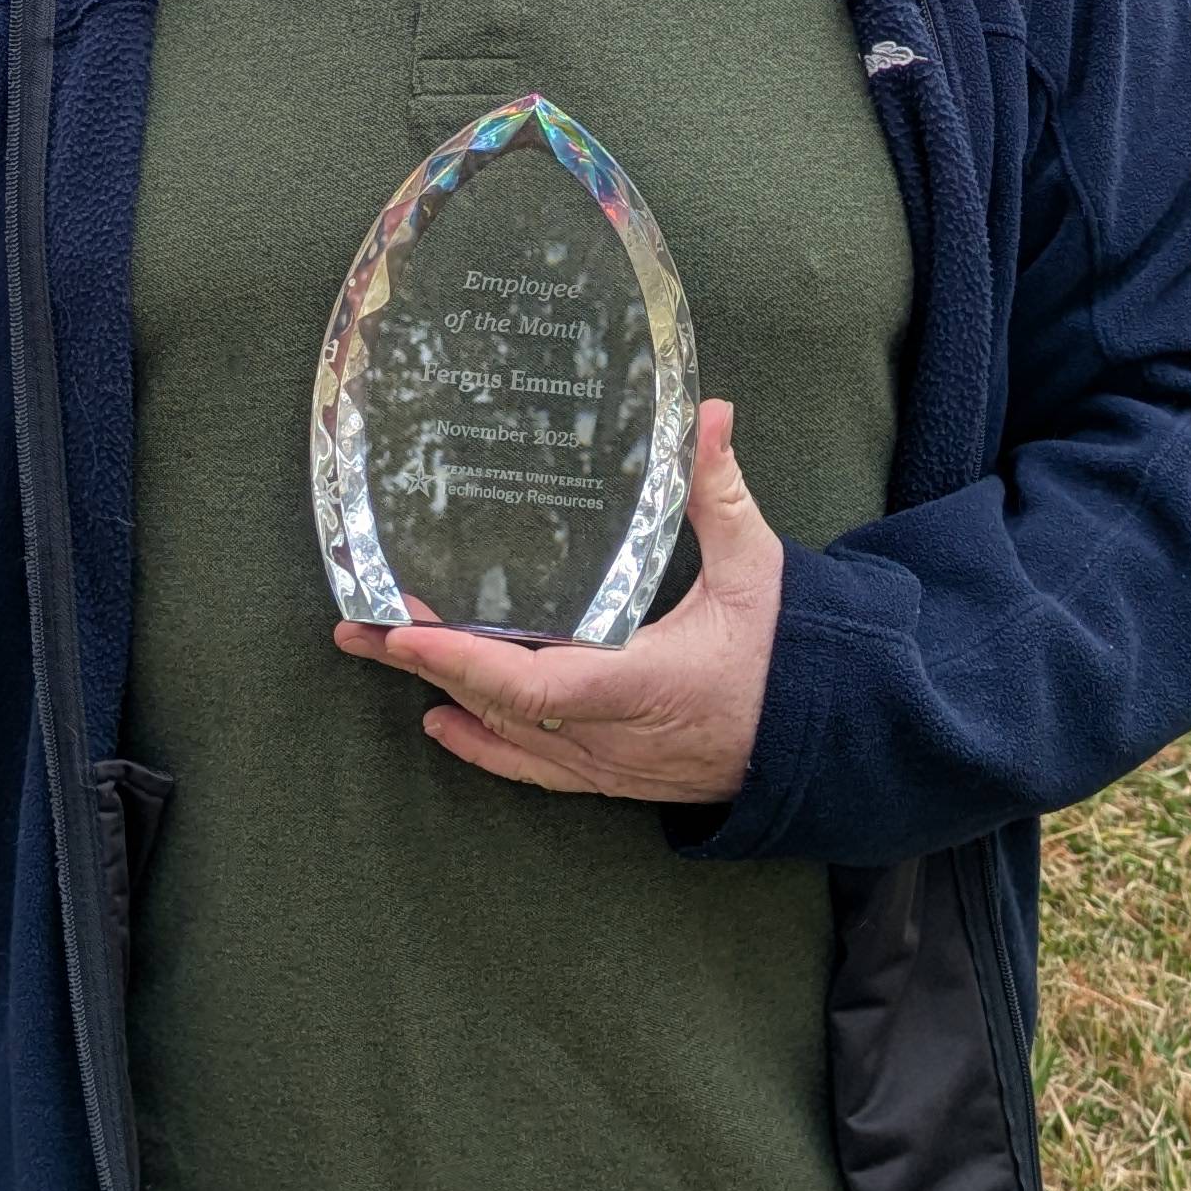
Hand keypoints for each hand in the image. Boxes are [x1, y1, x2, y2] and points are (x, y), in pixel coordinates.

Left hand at [341, 400, 779, 802]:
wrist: (833, 747)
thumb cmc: (794, 655)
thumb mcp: (759, 567)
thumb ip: (718, 493)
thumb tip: (710, 412)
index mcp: (647, 683)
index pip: (535, 686)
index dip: (465, 663)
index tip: (405, 633)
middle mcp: (615, 735)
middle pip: (500, 709)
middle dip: (426, 667)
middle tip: (358, 628)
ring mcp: (611, 764)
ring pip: (510, 739)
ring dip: (444, 696)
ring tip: (379, 657)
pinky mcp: (615, 777)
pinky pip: (534, 770)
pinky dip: (483, 747)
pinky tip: (441, 724)